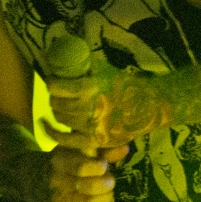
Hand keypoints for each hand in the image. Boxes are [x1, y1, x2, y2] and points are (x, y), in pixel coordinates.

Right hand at [38, 118, 129, 201]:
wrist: (34, 179)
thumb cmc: (62, 160)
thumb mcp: (76, 149)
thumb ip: (101, 150)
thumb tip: (125, 149)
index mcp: (59, 160)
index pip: (81, 167)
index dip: (98, 167)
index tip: (105, 166)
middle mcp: (56, 181)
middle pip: (89, 187)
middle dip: (106, 184)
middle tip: (111, 181)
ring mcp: (57, 200)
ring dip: (107, 198)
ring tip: (110, 192)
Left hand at [47, 53, 170, 146]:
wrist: (153, 106)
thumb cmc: (131, 84)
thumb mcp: (107, 71)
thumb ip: (86, 69)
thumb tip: (65, 61)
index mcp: (91, 88)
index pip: (58, 87)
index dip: (52, 83)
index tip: (52, 80)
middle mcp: (88, 108)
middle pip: (58, 104)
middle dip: (54, 97)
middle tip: (56, 92)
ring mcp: (92, 127)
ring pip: (62, 119)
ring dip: (57, 110)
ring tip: (59, 104)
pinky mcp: (96, 140)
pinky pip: (68, 140)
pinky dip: (54, 133)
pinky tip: (47, 126)